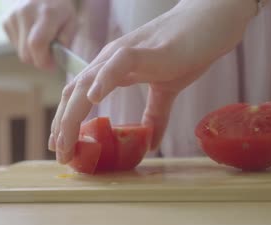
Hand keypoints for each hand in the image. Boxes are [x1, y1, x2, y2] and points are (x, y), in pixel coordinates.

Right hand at [3, 0, 76, 68]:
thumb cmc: (61, 10)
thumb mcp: (71, 24)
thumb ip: (66, 42)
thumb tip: (55, 59)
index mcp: (46, 14)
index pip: (36, 44)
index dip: (43, 61)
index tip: (52, 65)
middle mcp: (26, 13)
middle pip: (26, 54)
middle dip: (39, 60)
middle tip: (49, 57)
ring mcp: (13, 16)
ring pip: (20, 52)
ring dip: (32, 53)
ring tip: (42, 41)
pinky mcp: (6, 20)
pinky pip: (14, 45)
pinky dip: (24, 46)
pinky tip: (32, 35)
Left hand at [50, 0, 258, 163]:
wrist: (209, 23)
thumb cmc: (186, 52)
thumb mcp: (166, 91)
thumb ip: (155, 116)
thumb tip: (150, 146)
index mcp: (110, 69)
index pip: (78, 97)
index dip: (66, 123)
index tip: (64, 148)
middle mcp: (108, 61)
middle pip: (73, 94)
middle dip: (62, 127)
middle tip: (61, 155)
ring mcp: (122, 54)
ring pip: (86, 84)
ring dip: (72, 115)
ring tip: (66, 142)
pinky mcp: (142, 50)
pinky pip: (117, 64)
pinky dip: (103, 80)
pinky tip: (94, 99)